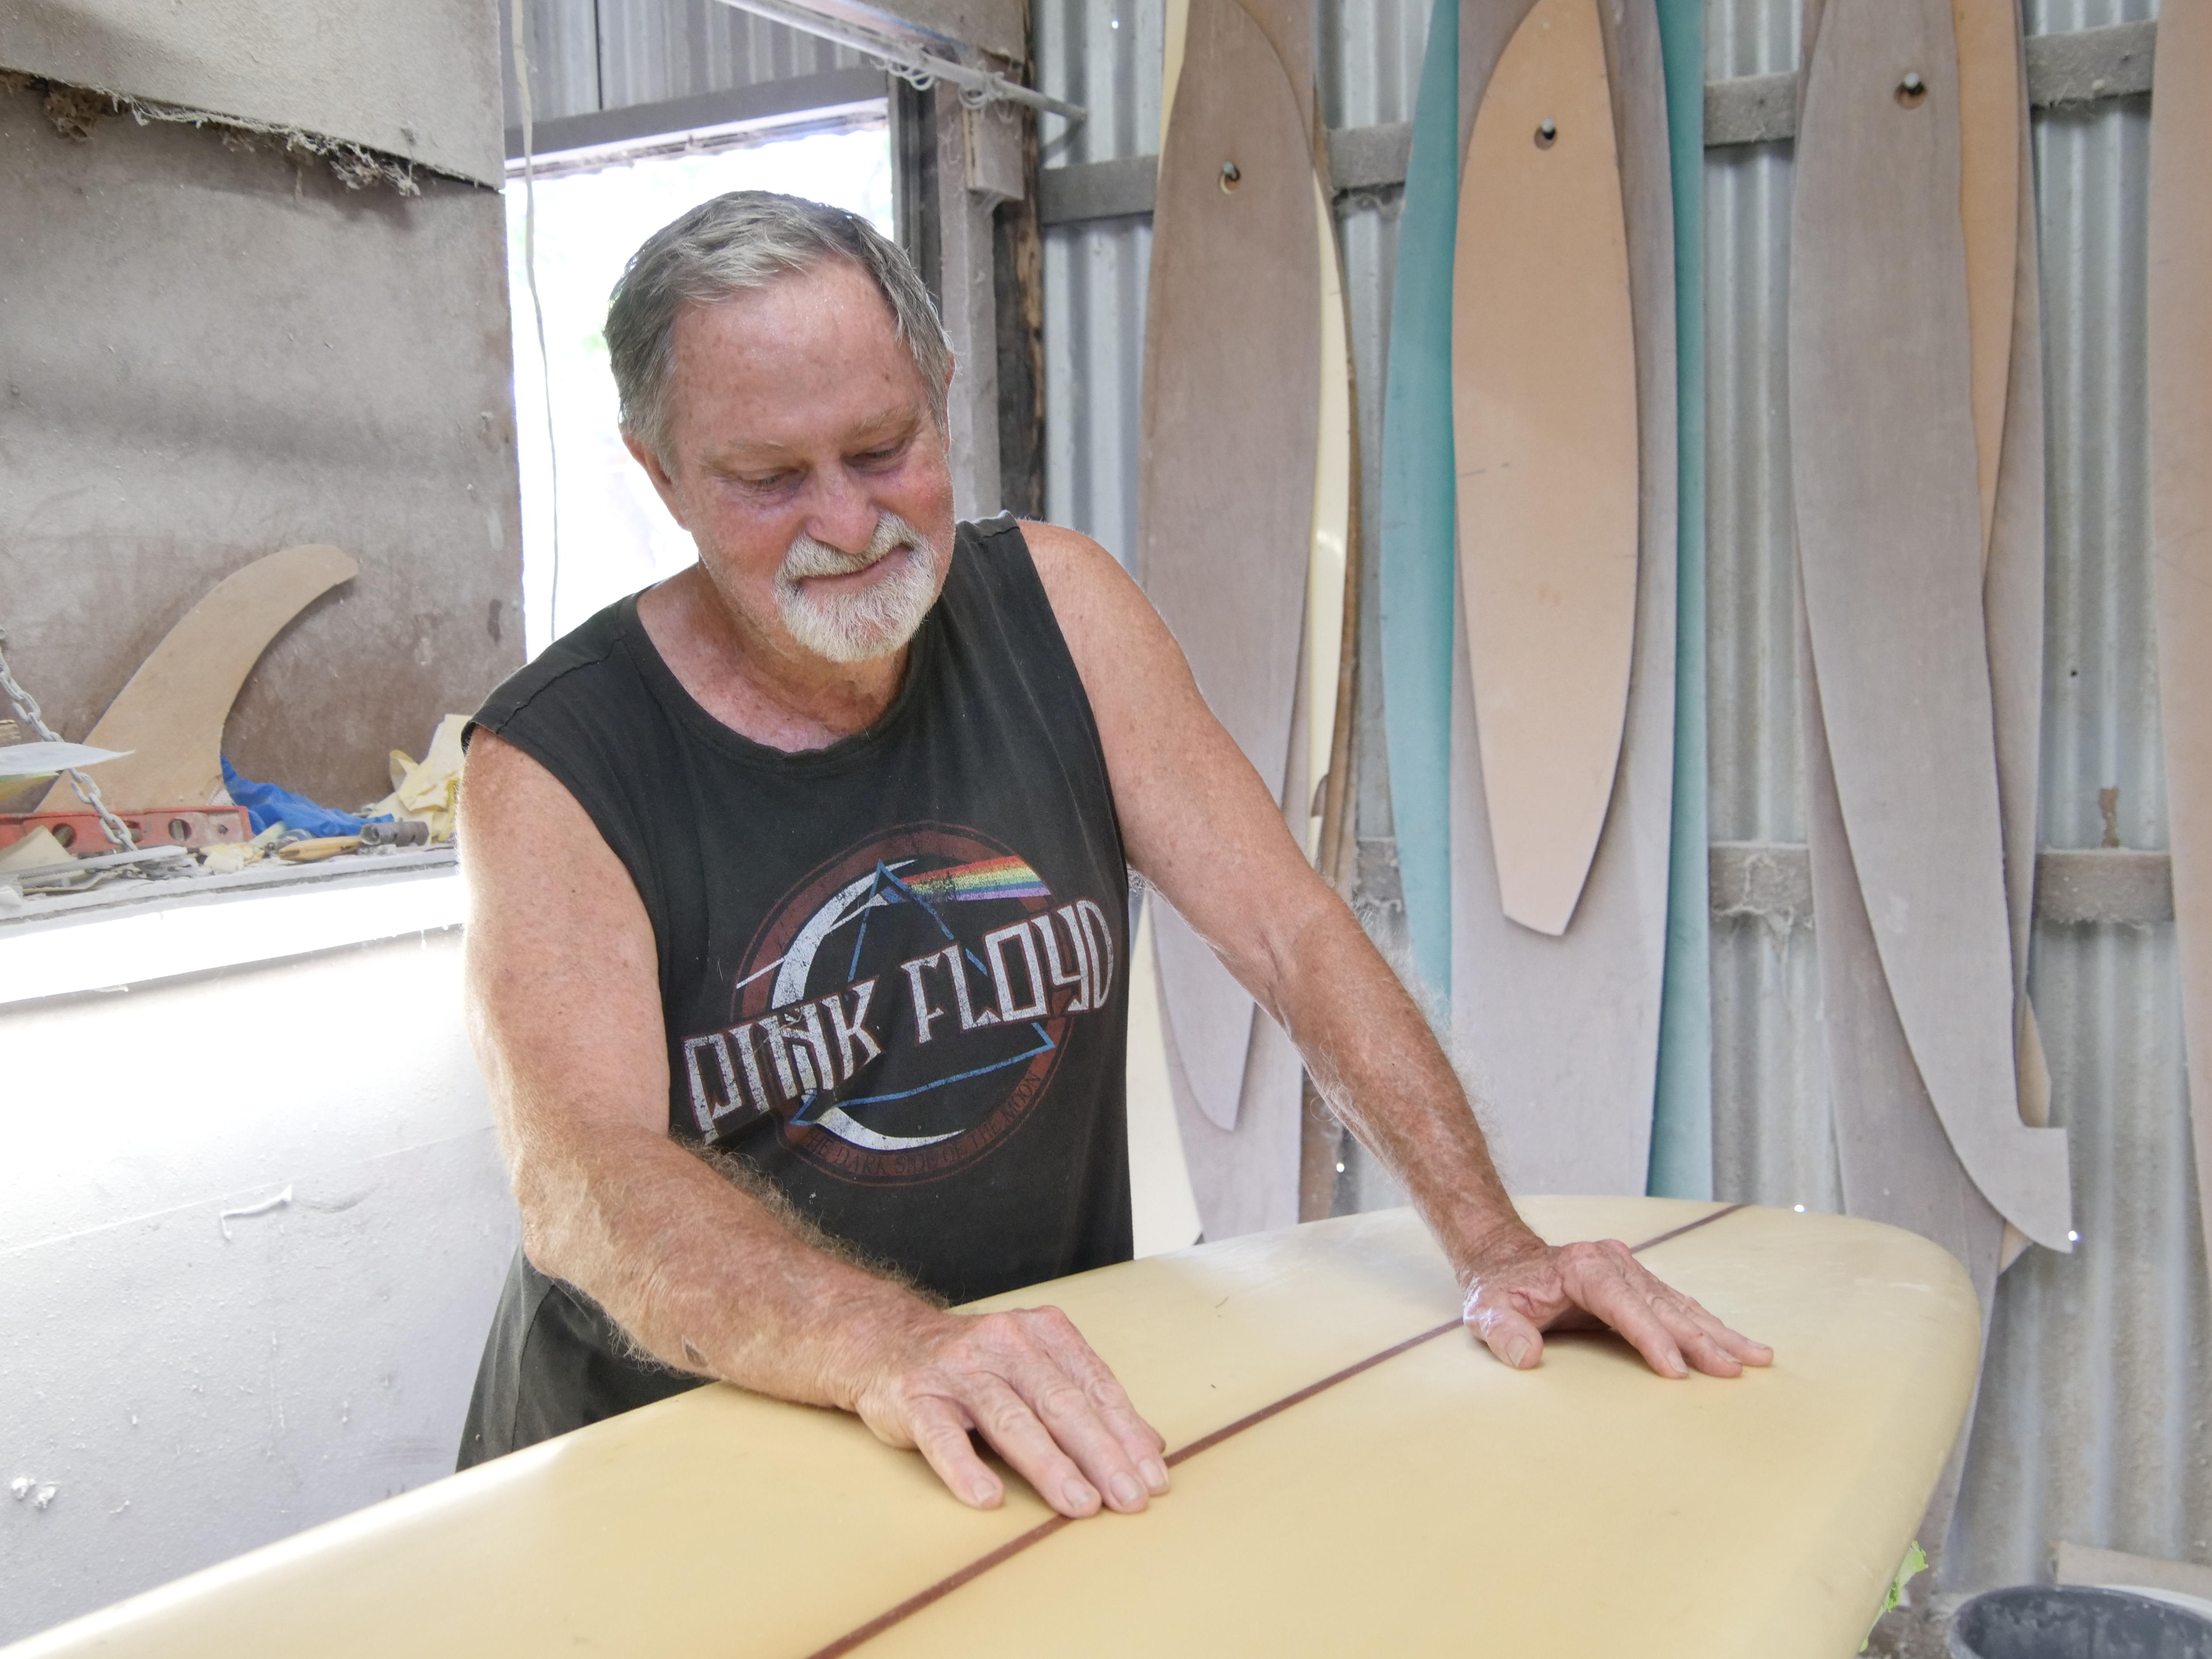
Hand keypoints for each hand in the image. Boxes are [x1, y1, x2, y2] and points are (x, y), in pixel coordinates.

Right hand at [848, 1304, 1170, 1517]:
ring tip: (1081, 1504)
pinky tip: (988, 1497)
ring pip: (1010, 1420)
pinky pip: (941, 1436)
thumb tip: (1151, 1446)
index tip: (1153, 1477)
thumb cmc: (979, 1364)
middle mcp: (1002, 1344)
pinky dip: (965, 1467)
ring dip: (1049, 1465)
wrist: (889, 1341)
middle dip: (1101, 1454)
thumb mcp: (1037, 1366)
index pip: (1094, 1385)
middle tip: (1130, 1498)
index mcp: (1041, 1333)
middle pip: (1061, 1403)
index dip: (1126, 1432)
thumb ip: (1088, 1399)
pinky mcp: (916, 1398)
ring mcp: (957, 1369)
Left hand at [1459, 1231, 1773, 1378]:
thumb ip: (1503, 1332)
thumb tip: (1526, 1355)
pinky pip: (1677, 1306)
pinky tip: (1734, 1344)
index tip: (1677, 1370)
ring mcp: (1629, 1270)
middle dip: (1700, 1339)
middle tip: (1734, 1369)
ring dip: (1717, 1333)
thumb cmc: (1497, 1290)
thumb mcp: (1486, 1311)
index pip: (1624, 1304)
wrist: (1503, 1260)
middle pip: (1663, 1304)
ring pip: (1680, 1304)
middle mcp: (1613, 1263)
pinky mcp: (1637, 1283)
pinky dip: (1707, 1325)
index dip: (1651, 1337)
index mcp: (1582, 1268)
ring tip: (1757, 1357)